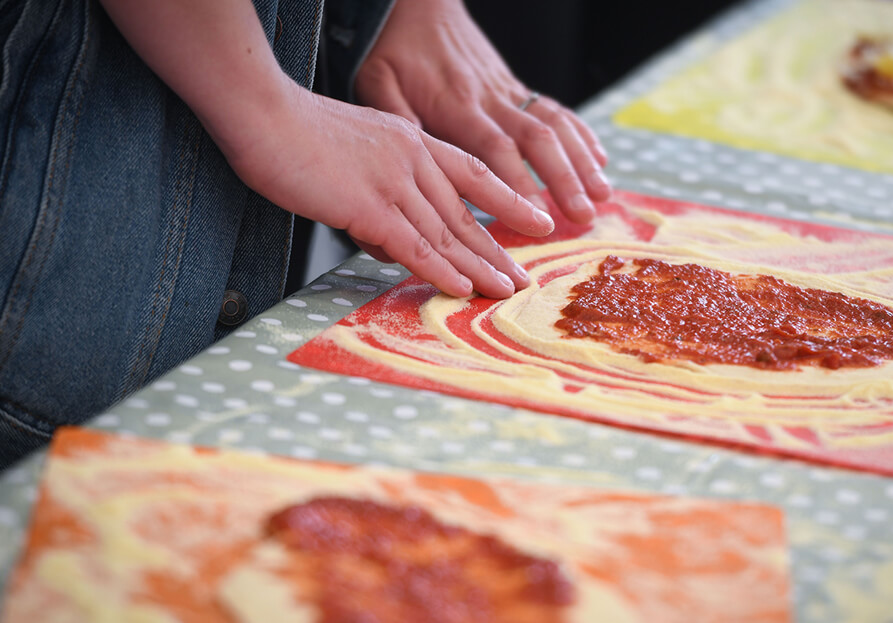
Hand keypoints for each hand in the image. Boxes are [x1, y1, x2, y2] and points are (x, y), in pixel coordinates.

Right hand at [225, 85, 553, 298]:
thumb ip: (379, 187)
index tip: (536, 218)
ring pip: (447, 233)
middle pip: (466, 212)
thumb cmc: (294, 131)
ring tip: (505, 291)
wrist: (262, 112)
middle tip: (522, 278)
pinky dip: (440, 271)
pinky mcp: (369, 206)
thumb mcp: (354, 151)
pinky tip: (462, 288)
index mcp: (411, 140)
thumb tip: (389, 238)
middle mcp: (412, 159)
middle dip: (497, 250)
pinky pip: (414, 245)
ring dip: (479, 268)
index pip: (473, 171)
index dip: (508, 199)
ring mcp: (393, 182)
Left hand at [354, 0, 610, 224]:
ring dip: (582, 162)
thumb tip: (412, 160)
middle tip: (584, 217)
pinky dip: (581, 135)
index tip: (538, 218)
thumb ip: (394, 118)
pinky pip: (555, 109)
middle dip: (565, 180)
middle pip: (537, 140)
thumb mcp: (377, 81)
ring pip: (554, 126)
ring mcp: (508, 92)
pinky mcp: (516, 88)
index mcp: (456, 106)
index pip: (495, 148)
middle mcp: (490, 99)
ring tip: (603, 196)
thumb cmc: (394, 51)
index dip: (520, 183)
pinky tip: (600, 160)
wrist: (419, 6)